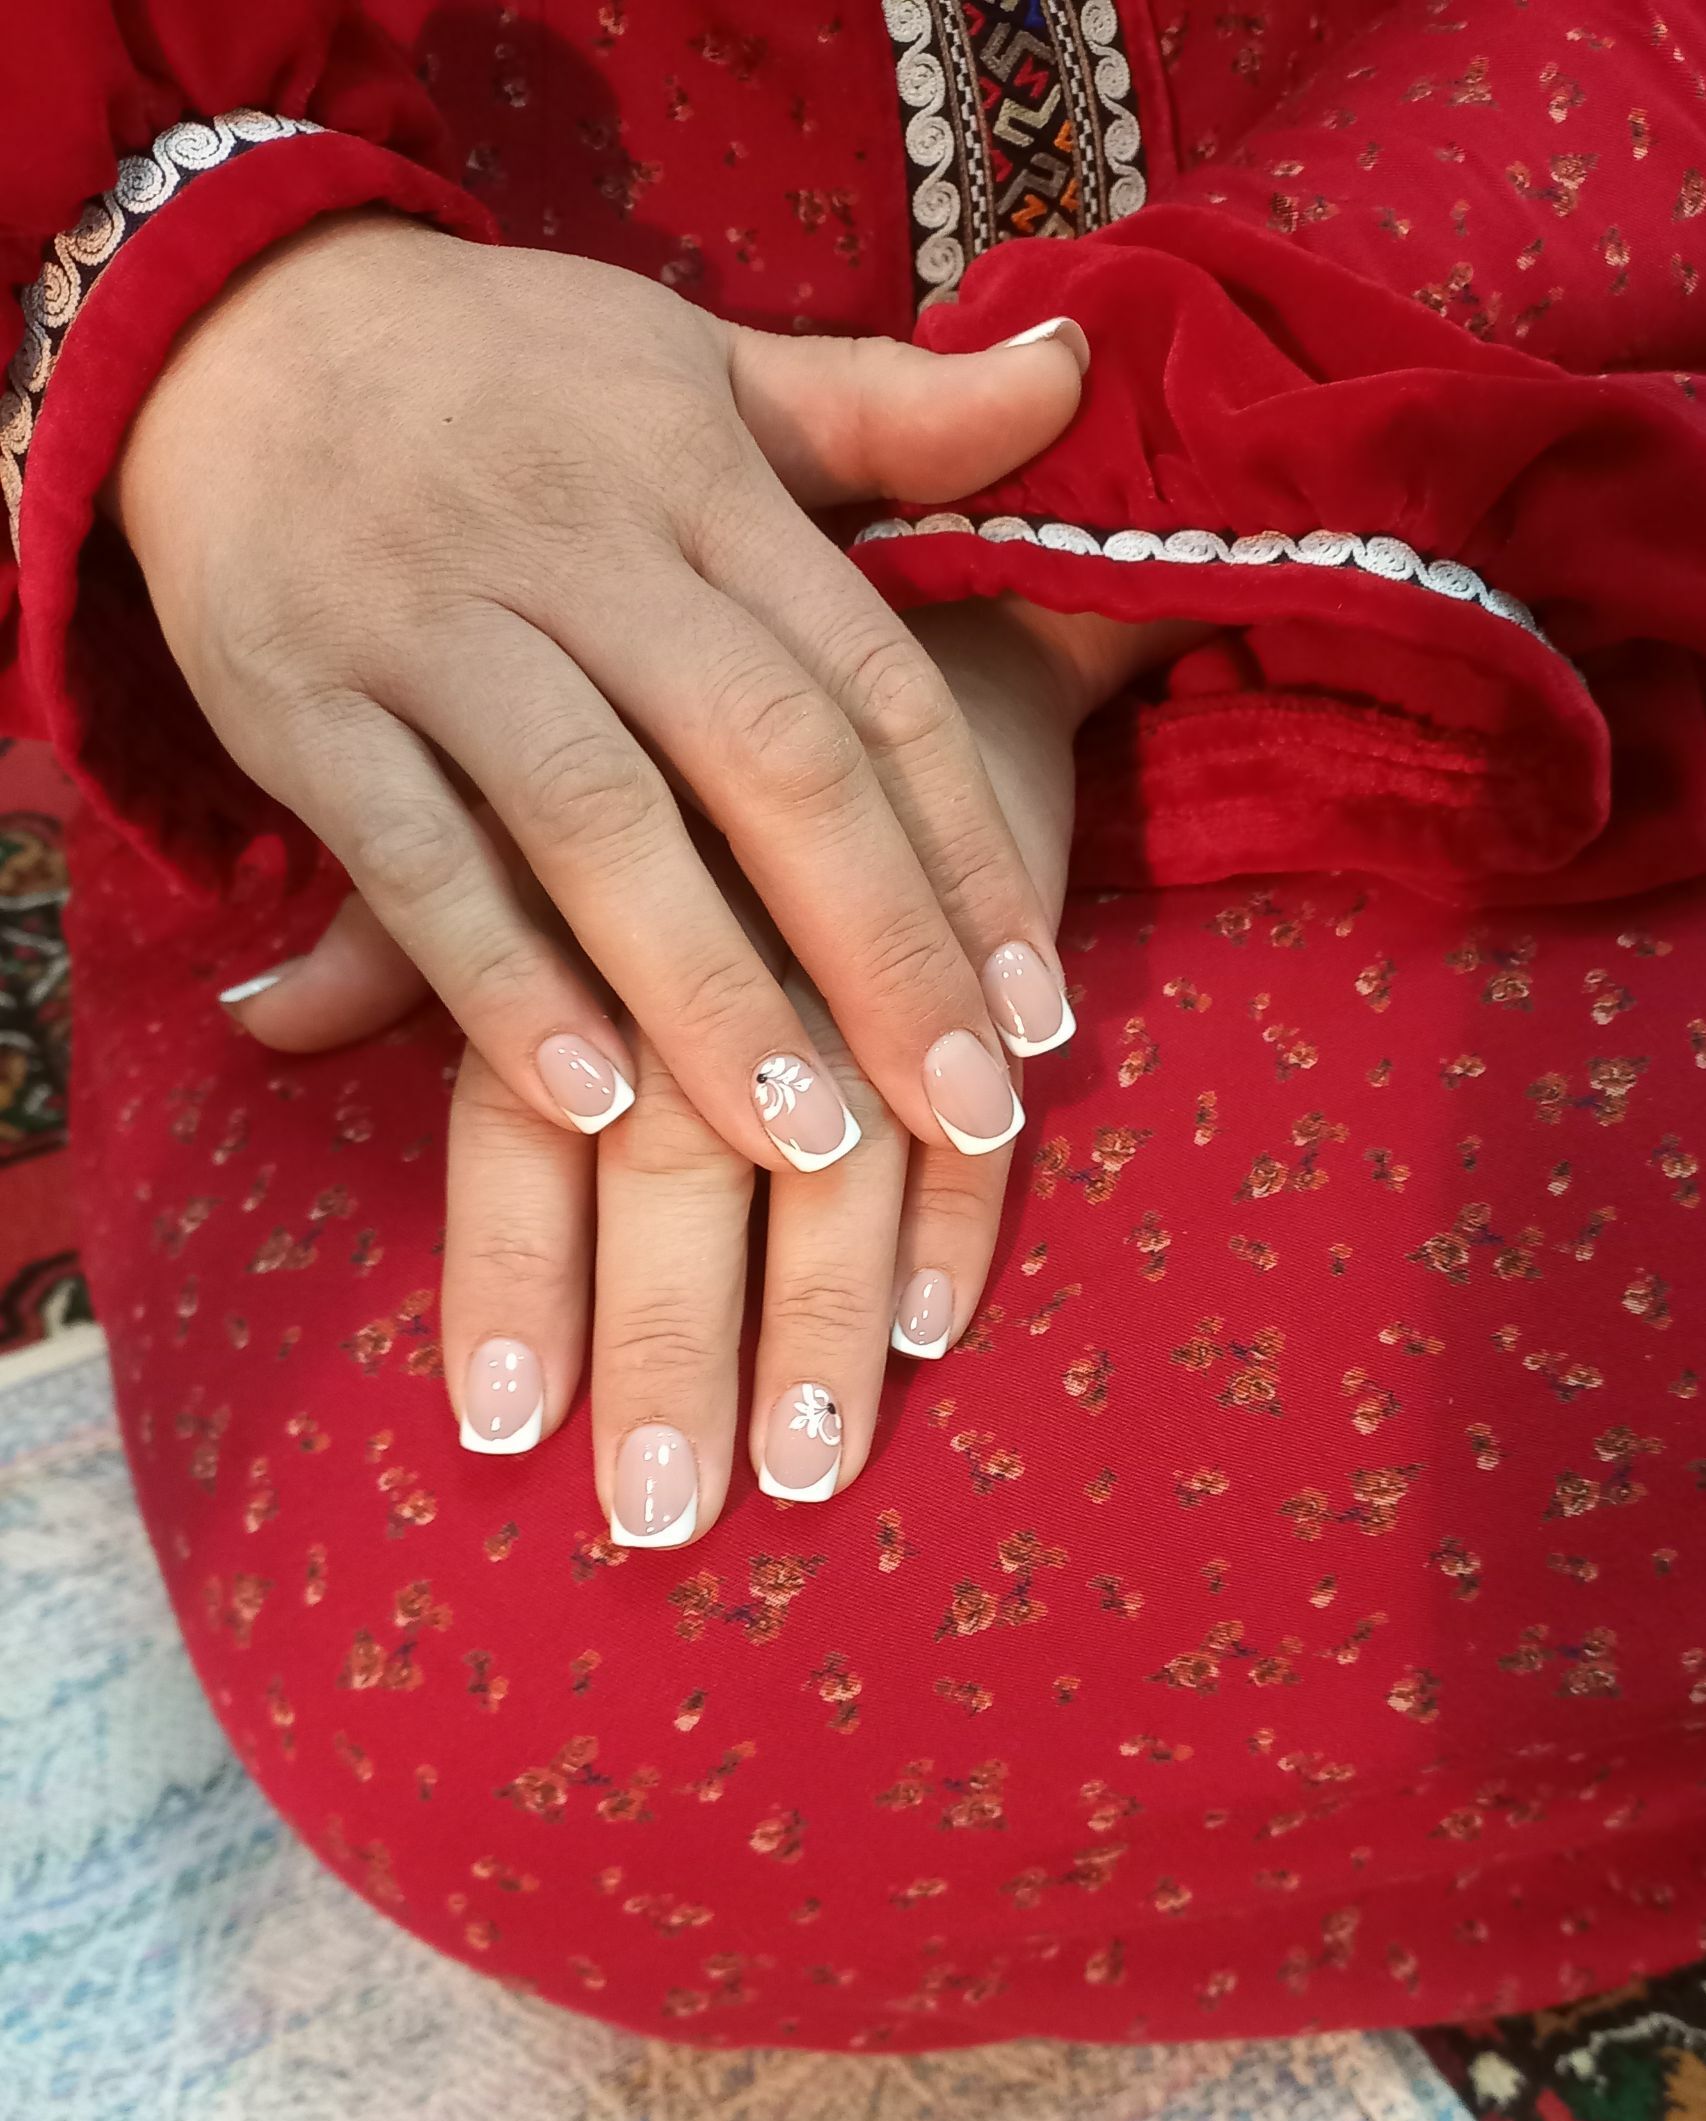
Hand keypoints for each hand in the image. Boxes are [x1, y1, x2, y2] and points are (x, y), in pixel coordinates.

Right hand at [113, 214, 1088, 1168]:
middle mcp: (579, 545)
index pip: (870, 683)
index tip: (1040, 1010)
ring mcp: (429, 620)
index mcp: (701, 480)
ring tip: (808, 1144)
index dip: (966, 851)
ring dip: (708, 989)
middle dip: (879, 944)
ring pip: (594, 818)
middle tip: (967, 1112)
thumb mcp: (704, 369)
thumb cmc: (509, 379)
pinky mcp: (298, 700)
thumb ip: (886, 412)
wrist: (225, 318)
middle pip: (765, 755)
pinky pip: (409, 855)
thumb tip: (1073, 372)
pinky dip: (500, 981)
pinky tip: (593, 1106)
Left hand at [227, 595, 1182, 1522]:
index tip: (499, 1423)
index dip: (514, 1266)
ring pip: (845, 1140)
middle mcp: (711, 908)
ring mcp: (858, 915)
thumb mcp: (506, 778)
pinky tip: (935, 1325)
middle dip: (678, 1337)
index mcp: (573, 887)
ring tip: (810, 1469)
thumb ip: (401, 922)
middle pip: (684, 1152)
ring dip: (826, 1317)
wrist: (886, 555)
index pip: (526, 1104)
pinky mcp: (980, 927)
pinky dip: (963, 1203)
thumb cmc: (658, 694)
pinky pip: (977, 1073)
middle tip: (665, 1512)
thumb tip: (257, 1015)